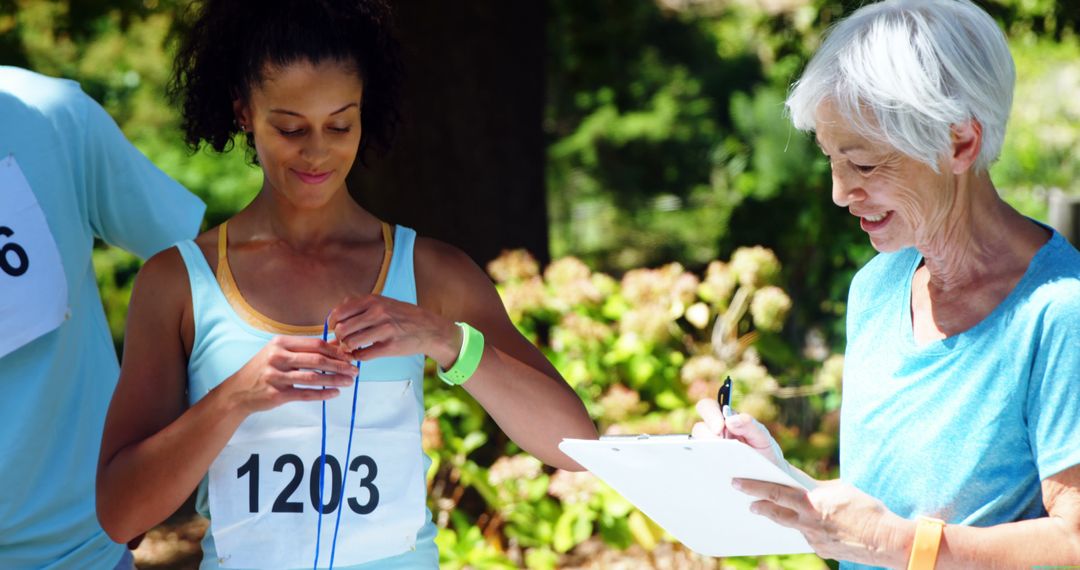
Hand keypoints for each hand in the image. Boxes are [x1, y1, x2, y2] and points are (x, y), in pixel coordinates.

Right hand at [222, 336, 357, 414]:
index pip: (315, 344)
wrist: (237, 392)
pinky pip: (305, 394)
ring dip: (335, 379)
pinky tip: (335, 393)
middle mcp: (277, 357)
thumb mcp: (279, 353)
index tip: (349, 356)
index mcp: (280, 343)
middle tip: (355, 370)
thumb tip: (336, 345)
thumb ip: (305, 349)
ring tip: (349, 381)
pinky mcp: (276, 394)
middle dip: (340, 365)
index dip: (335, 351)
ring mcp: (276, 376)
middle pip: (316, 360)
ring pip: (313, 378)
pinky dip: (322, 394)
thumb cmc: (263, 369)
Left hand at [328, 294, 459, 366]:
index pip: (339, 312)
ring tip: (352, 348)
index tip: (335, 328)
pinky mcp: (390, 347)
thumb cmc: (402, 316)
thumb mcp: (382, 302)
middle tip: (344, 341)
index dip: (332, 323)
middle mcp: (377, 313)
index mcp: (373, 300)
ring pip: (350, 343)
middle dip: (339, 338)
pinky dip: (358, 357)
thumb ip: (358, 308)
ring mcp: (384, 330)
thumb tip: (332, 321)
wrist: (429, 329)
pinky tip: (362, 354)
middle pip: (342, 329)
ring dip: (347, 348)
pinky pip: (363, 355)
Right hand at [691, 398, 786, 470]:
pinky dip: (707, 467)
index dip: (710, 414)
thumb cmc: (766, 454)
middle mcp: (714, 434)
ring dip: (708, 453)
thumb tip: (730, 419)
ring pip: (697, 447)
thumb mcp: (763, 438)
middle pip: (698, 428)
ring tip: (723, 462)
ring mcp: (710, 450)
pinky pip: (700, 464)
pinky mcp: (709, 466)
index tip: (719, 427)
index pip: (708, 407)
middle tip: (720, 446)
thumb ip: (750, 425)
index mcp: (726, 420)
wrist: (770, 479)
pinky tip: (720, 473)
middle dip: (707, 436)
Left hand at [732, 478, 912, 566]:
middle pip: (775, 512)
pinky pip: (806, 537)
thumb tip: (801, 486)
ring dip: (779, 516)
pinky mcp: (821, 551)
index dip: (754, 487)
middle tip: (745, 500)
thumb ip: (816, 489)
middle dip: (758, 504)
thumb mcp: (839, 490)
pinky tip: (806, 523)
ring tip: (765, 509)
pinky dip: (803, 528)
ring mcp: (814, 540)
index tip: (737, 482)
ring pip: (790, 526)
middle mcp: (809, 523)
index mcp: (812, 503)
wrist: (887, 541)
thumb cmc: (866, 509)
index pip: (775, 492)